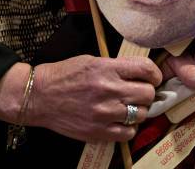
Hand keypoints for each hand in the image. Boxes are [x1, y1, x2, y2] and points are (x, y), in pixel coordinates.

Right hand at [0, 56, 161, 141]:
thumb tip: (140, 73)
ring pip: (142, 114)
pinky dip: (129, 128)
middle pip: (148, 94)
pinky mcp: (98, 131)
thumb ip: (116, 67)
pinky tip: (121, 121)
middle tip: (139, 93)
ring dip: (139, 110)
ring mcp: (104, 113)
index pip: (146, 69)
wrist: (39, 97)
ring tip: (128, 107)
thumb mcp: (91, 61)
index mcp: (107, 69)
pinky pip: (128, 133)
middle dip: (147, 92)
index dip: (155, 74)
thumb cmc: (64, 75)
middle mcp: (108, 90)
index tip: (152, 78)